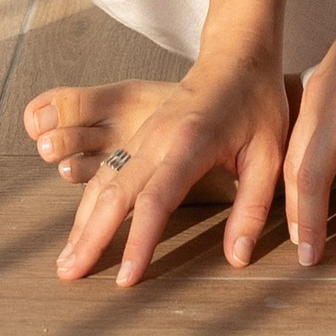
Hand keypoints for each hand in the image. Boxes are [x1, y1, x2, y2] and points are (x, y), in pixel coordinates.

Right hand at [54, 50, 292, 288]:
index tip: (125, 279)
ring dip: (82, 223)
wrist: (236, 57)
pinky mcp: (139, 137)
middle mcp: (156, 138)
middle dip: (90, 237)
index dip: (138, 241)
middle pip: (115, 193)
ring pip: (103, 182)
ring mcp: (143, 135)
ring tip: (66, 261)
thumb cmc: (257, 105)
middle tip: (69, 276)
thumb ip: (252, 207)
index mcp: (189, 143)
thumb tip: (237, 257)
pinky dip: (88, 203)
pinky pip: (107, 172)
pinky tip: (81, 228)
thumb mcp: (270, 155)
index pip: (157, 199)